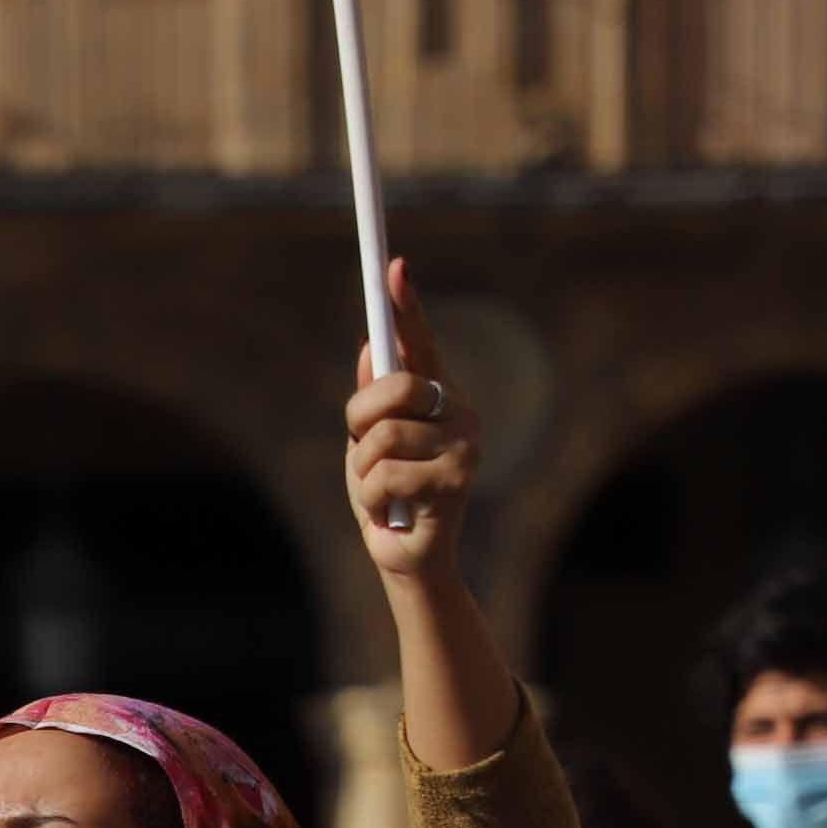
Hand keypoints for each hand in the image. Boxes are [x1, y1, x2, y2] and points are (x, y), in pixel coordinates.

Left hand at [344, 259, 475, 579]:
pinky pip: (384, 476)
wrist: (407, 559)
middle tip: (363, 446)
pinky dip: (371, 499)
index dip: (407, 307)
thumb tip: (372, 345)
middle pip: (395, 387)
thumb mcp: (369, 443)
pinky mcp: (455, 484)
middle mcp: (461, 414)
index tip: (392, 268)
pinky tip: (390, 512)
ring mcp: (464, 448)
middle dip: (362, 419)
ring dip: (364, 472)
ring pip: (382, 438)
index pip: (422, 344)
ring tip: (381, 491)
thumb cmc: (388, 496)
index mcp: (440, 399)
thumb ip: (372, 400)